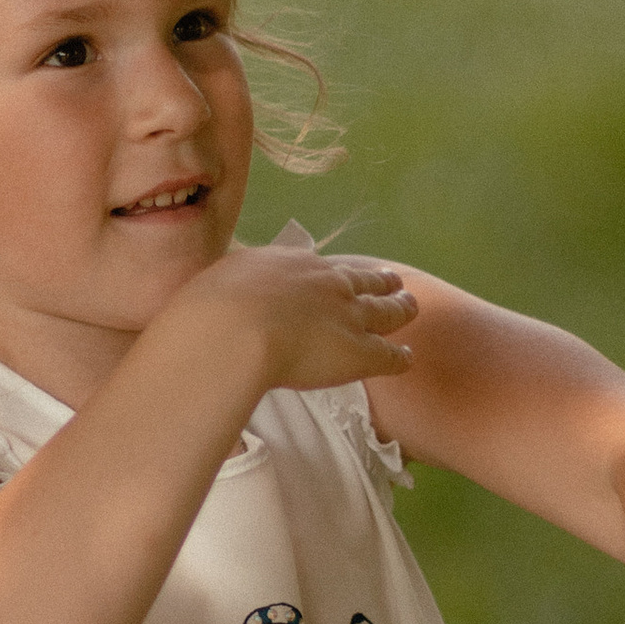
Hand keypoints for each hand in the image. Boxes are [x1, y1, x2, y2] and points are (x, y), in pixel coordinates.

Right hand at [184, 237, 416, 396]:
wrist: (232, 331)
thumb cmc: (212, 307)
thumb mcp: (222, 278)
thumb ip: (235, 282)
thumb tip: (228, 289)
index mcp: (294, 264)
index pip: (323, 267)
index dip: (336, 273)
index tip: (340, 276)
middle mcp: (328, 284)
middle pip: (365, 280)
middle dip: (381, 281)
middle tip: (394, 280)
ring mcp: (348, 317)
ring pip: (388, 310)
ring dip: (402, 308)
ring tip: (411, 307)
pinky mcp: (360, 353)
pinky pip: (390, 355)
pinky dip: (401, 357)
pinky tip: (408, 359)